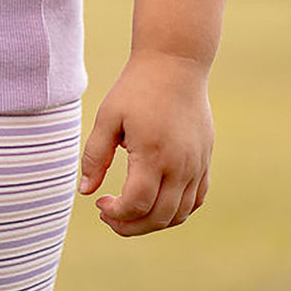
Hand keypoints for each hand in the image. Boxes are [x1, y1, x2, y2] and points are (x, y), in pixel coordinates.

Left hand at [78, 51, 213, 236]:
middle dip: (130, 226)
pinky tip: (154, 201)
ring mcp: (197, 165)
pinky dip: (176, 211)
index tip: (99, 203)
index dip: (116, 214)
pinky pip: (196, 200)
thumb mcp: (108, 117)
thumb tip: (85, 192)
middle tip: (109, 215)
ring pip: (180, 214)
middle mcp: (180, 165)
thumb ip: (95, 156)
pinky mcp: (205, 160)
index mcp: (153, 154)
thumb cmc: (136, 88)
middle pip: (159, 217)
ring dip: (153, 222)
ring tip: (129, 211)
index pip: (137, 204)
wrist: (175, 64)